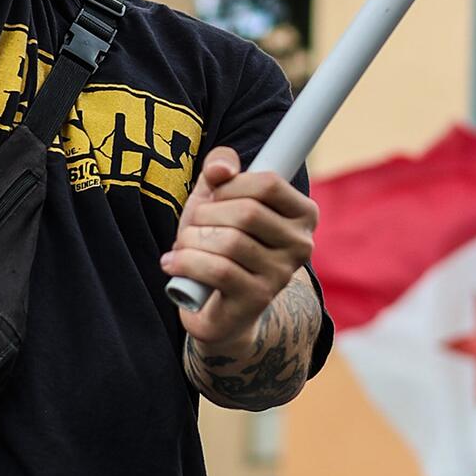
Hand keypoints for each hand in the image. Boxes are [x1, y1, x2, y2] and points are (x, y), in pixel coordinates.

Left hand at [163, 147, 316, 348]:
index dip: (231, 184)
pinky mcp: (257, 298)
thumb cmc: (220, 242)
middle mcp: (301, 244)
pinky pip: (218, 270)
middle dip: (206, 214)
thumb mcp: (218, 198)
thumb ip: (221, 169)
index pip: (268, 183)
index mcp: (302, 214)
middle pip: (247, 212)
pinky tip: (173, 263)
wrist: (218, 306)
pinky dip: (186, 262)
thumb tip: (220, 168)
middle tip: (193, 225)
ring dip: (192, 239)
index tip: (214, 197)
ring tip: (183, 245)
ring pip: (230, 242)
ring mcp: (281, 274)